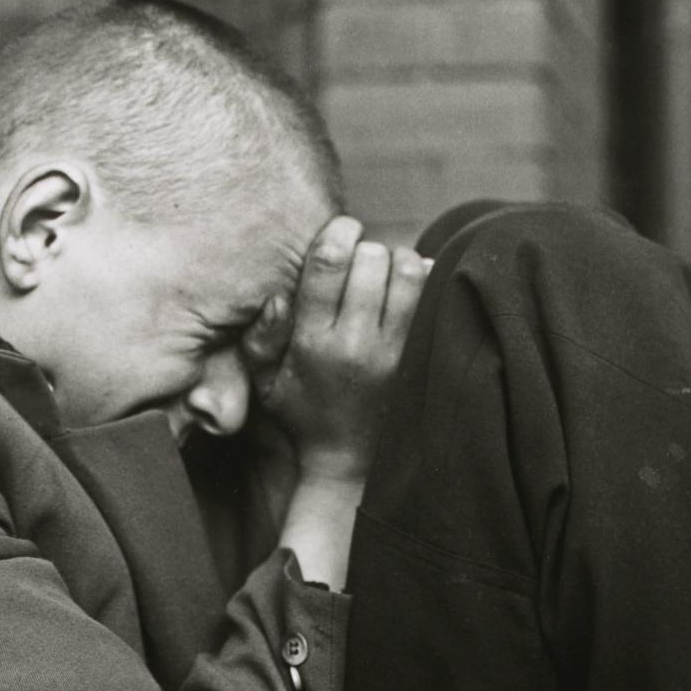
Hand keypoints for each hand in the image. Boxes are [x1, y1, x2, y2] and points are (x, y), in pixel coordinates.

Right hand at [253, 215, 430, 484]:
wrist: (346, 462)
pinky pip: (430, 299)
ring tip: (388, 269)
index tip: (343, 228)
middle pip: (370, 260)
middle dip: (367, 247)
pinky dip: (424, 279)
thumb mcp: (266, 382)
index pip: (326, 266)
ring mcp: (390, 353)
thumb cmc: (303, 415)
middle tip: (363, 257)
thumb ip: (260, 338)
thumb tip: (276, 297)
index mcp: (312, 342)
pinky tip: (410, 284)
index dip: (337, 233)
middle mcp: (353, 344)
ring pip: (407, 274)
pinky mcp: (416, 360)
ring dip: (399, 258)